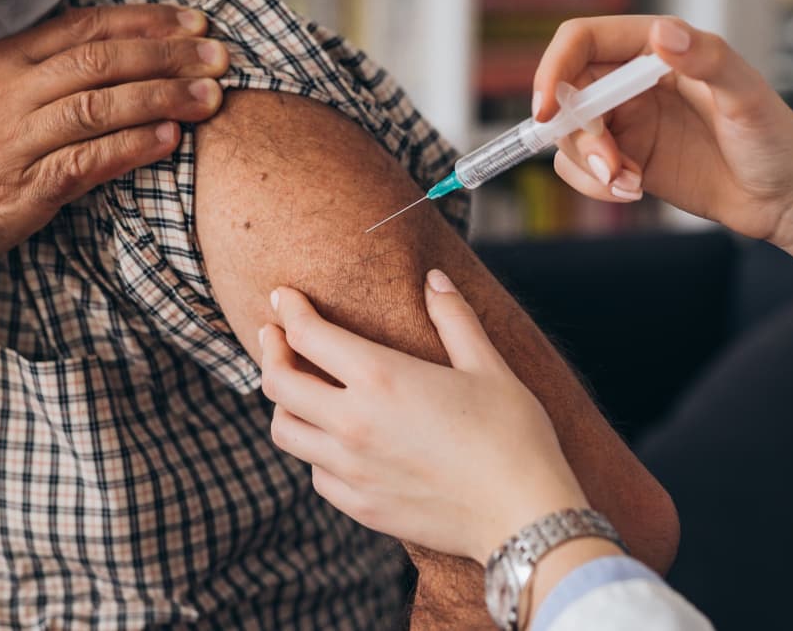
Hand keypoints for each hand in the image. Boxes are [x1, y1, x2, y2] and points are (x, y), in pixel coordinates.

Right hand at [0, 4, 229, 323]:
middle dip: (172, 55)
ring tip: (213, 97)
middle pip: (103, 60)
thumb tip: (106, 59)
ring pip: (101, 106)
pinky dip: (133, 147)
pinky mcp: (18, 193)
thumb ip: (31, 77)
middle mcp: (4, 94)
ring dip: (165, 98)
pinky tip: (170, 139)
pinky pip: (86, 162)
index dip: (147, 21)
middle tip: (222, 55)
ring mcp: (10, 143)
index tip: (195, 21)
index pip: (85, 27)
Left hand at [259, 270, 588, 564]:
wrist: (523, 514)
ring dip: (284, 404)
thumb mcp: (488, 366)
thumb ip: (454, 318)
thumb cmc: (513, 434)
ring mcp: (350, 469)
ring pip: (284, 431)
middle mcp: (353, 422)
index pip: (307, 334)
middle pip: (278, 382)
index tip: (283, 297)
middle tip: (274, 335)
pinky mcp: (359, 506)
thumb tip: (434, 278)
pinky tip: (332, 440)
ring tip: (297, 389)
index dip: (288, 309)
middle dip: (270, 351)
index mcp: (381, 377)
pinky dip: (313, 450)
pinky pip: (315, 472)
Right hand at [533, 16, 792, 242]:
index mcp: (657, 48)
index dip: (554, 67)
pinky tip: (634, 190)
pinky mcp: (627, 160)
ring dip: (588, 163)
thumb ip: (707, 59)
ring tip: (629, 183)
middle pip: (568, 92)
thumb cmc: (776, 138)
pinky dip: (596, 184)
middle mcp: (634, 81)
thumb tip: (664, 34)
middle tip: (609, 164)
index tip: (547, 108)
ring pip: (569, 135)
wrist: (787, 197)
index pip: (583, 41)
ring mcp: (628, 122)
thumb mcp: (747, 94)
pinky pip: (582, 169)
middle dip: (577, 132)